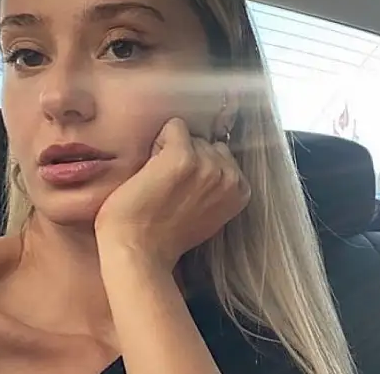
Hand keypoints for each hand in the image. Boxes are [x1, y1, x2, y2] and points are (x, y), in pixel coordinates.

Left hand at [94, 118, 250, 270]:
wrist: (139, 253)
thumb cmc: (164, 238)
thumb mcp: (207, 215)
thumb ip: (216, 189)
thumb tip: (208, 162)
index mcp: (240, 190)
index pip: (221, 154)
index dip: (199, 167)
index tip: (184, 191)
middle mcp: (229, 176)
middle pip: (206, 142)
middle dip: (188, 156)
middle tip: (169, 186)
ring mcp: (207, 166)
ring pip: (190, 135)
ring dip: (171, 148)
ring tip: (158, 180)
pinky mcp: (182, 158)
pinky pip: (173, 127)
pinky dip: (158, 141)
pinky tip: (150, 170)